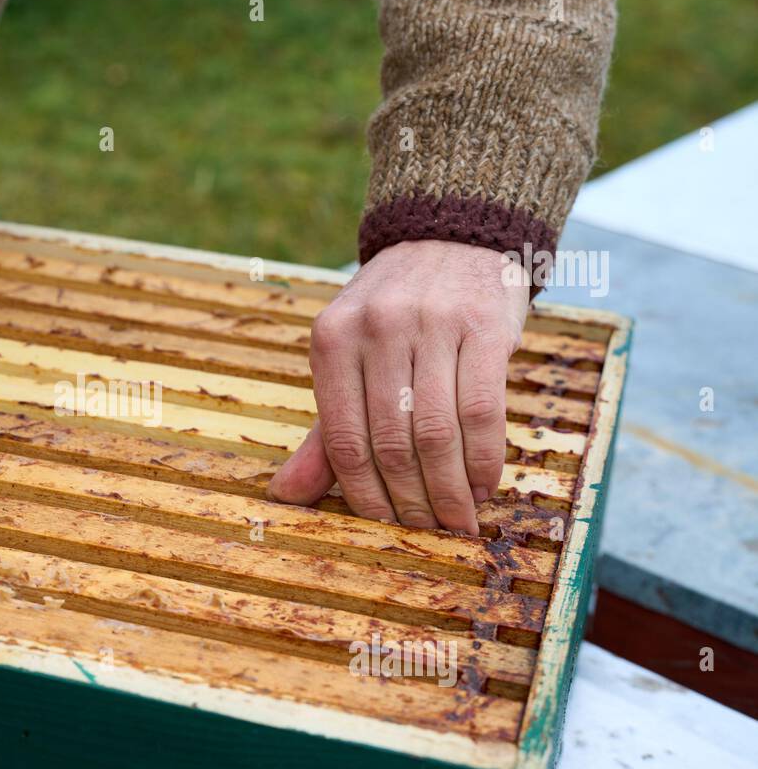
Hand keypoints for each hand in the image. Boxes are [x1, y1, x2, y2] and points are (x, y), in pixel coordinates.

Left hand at [267, 240, 529, 534]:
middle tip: (429, 532)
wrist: (450, 236)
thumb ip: (326, 430)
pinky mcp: (482, 326)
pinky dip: (484, 460)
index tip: (385, 526)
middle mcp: (376, 329)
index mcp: (331, 340)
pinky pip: (483, 411)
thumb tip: (285, 496)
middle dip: (413, 501)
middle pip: (393, 443)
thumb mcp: (348, 357)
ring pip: (438, 433)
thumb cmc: (394, 314)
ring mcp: (430, 323)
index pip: (344, 441)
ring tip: (459, 520)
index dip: (366, 495)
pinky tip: (484, 485)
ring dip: (452, 490)